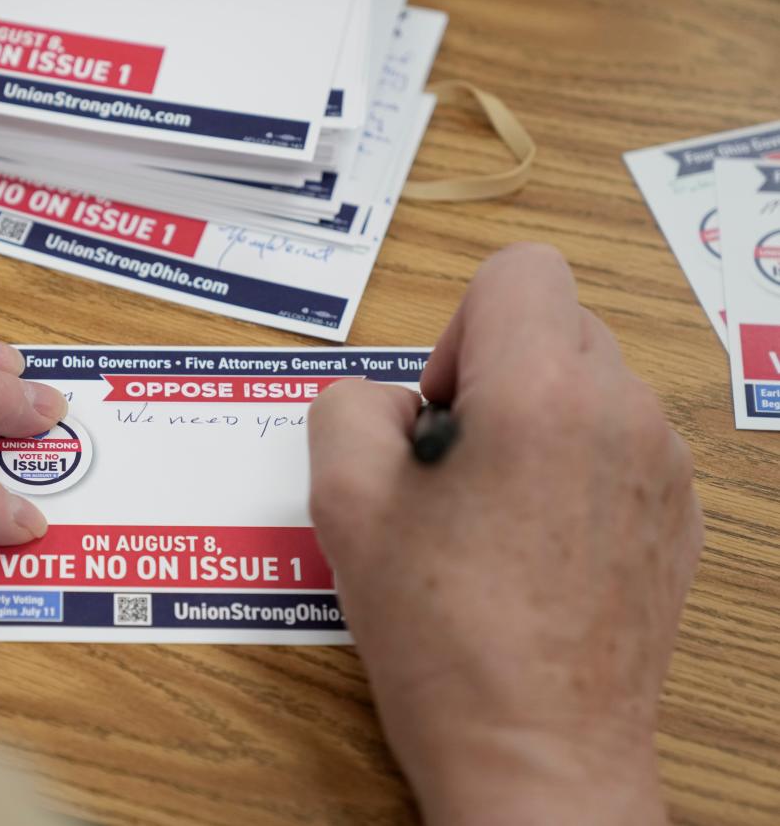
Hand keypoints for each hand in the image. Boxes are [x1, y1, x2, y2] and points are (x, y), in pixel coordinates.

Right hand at [308, 244, 701, 824]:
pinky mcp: (679, 517)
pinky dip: (573, 467)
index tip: (438, 414)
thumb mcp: (344, 505)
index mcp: (541, 392)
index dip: (456, 329)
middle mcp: (624, 412)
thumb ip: (346, 407)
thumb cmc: (441, 633)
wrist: (536, 753)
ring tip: (490, 516)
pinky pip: (620, 444)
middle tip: (450, 470)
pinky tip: (534, 548)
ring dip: (533, 420)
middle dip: (492, 373)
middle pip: (555, 323)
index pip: (518, 270)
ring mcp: (665, 467)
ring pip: (590, 383)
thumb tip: (393, 405)